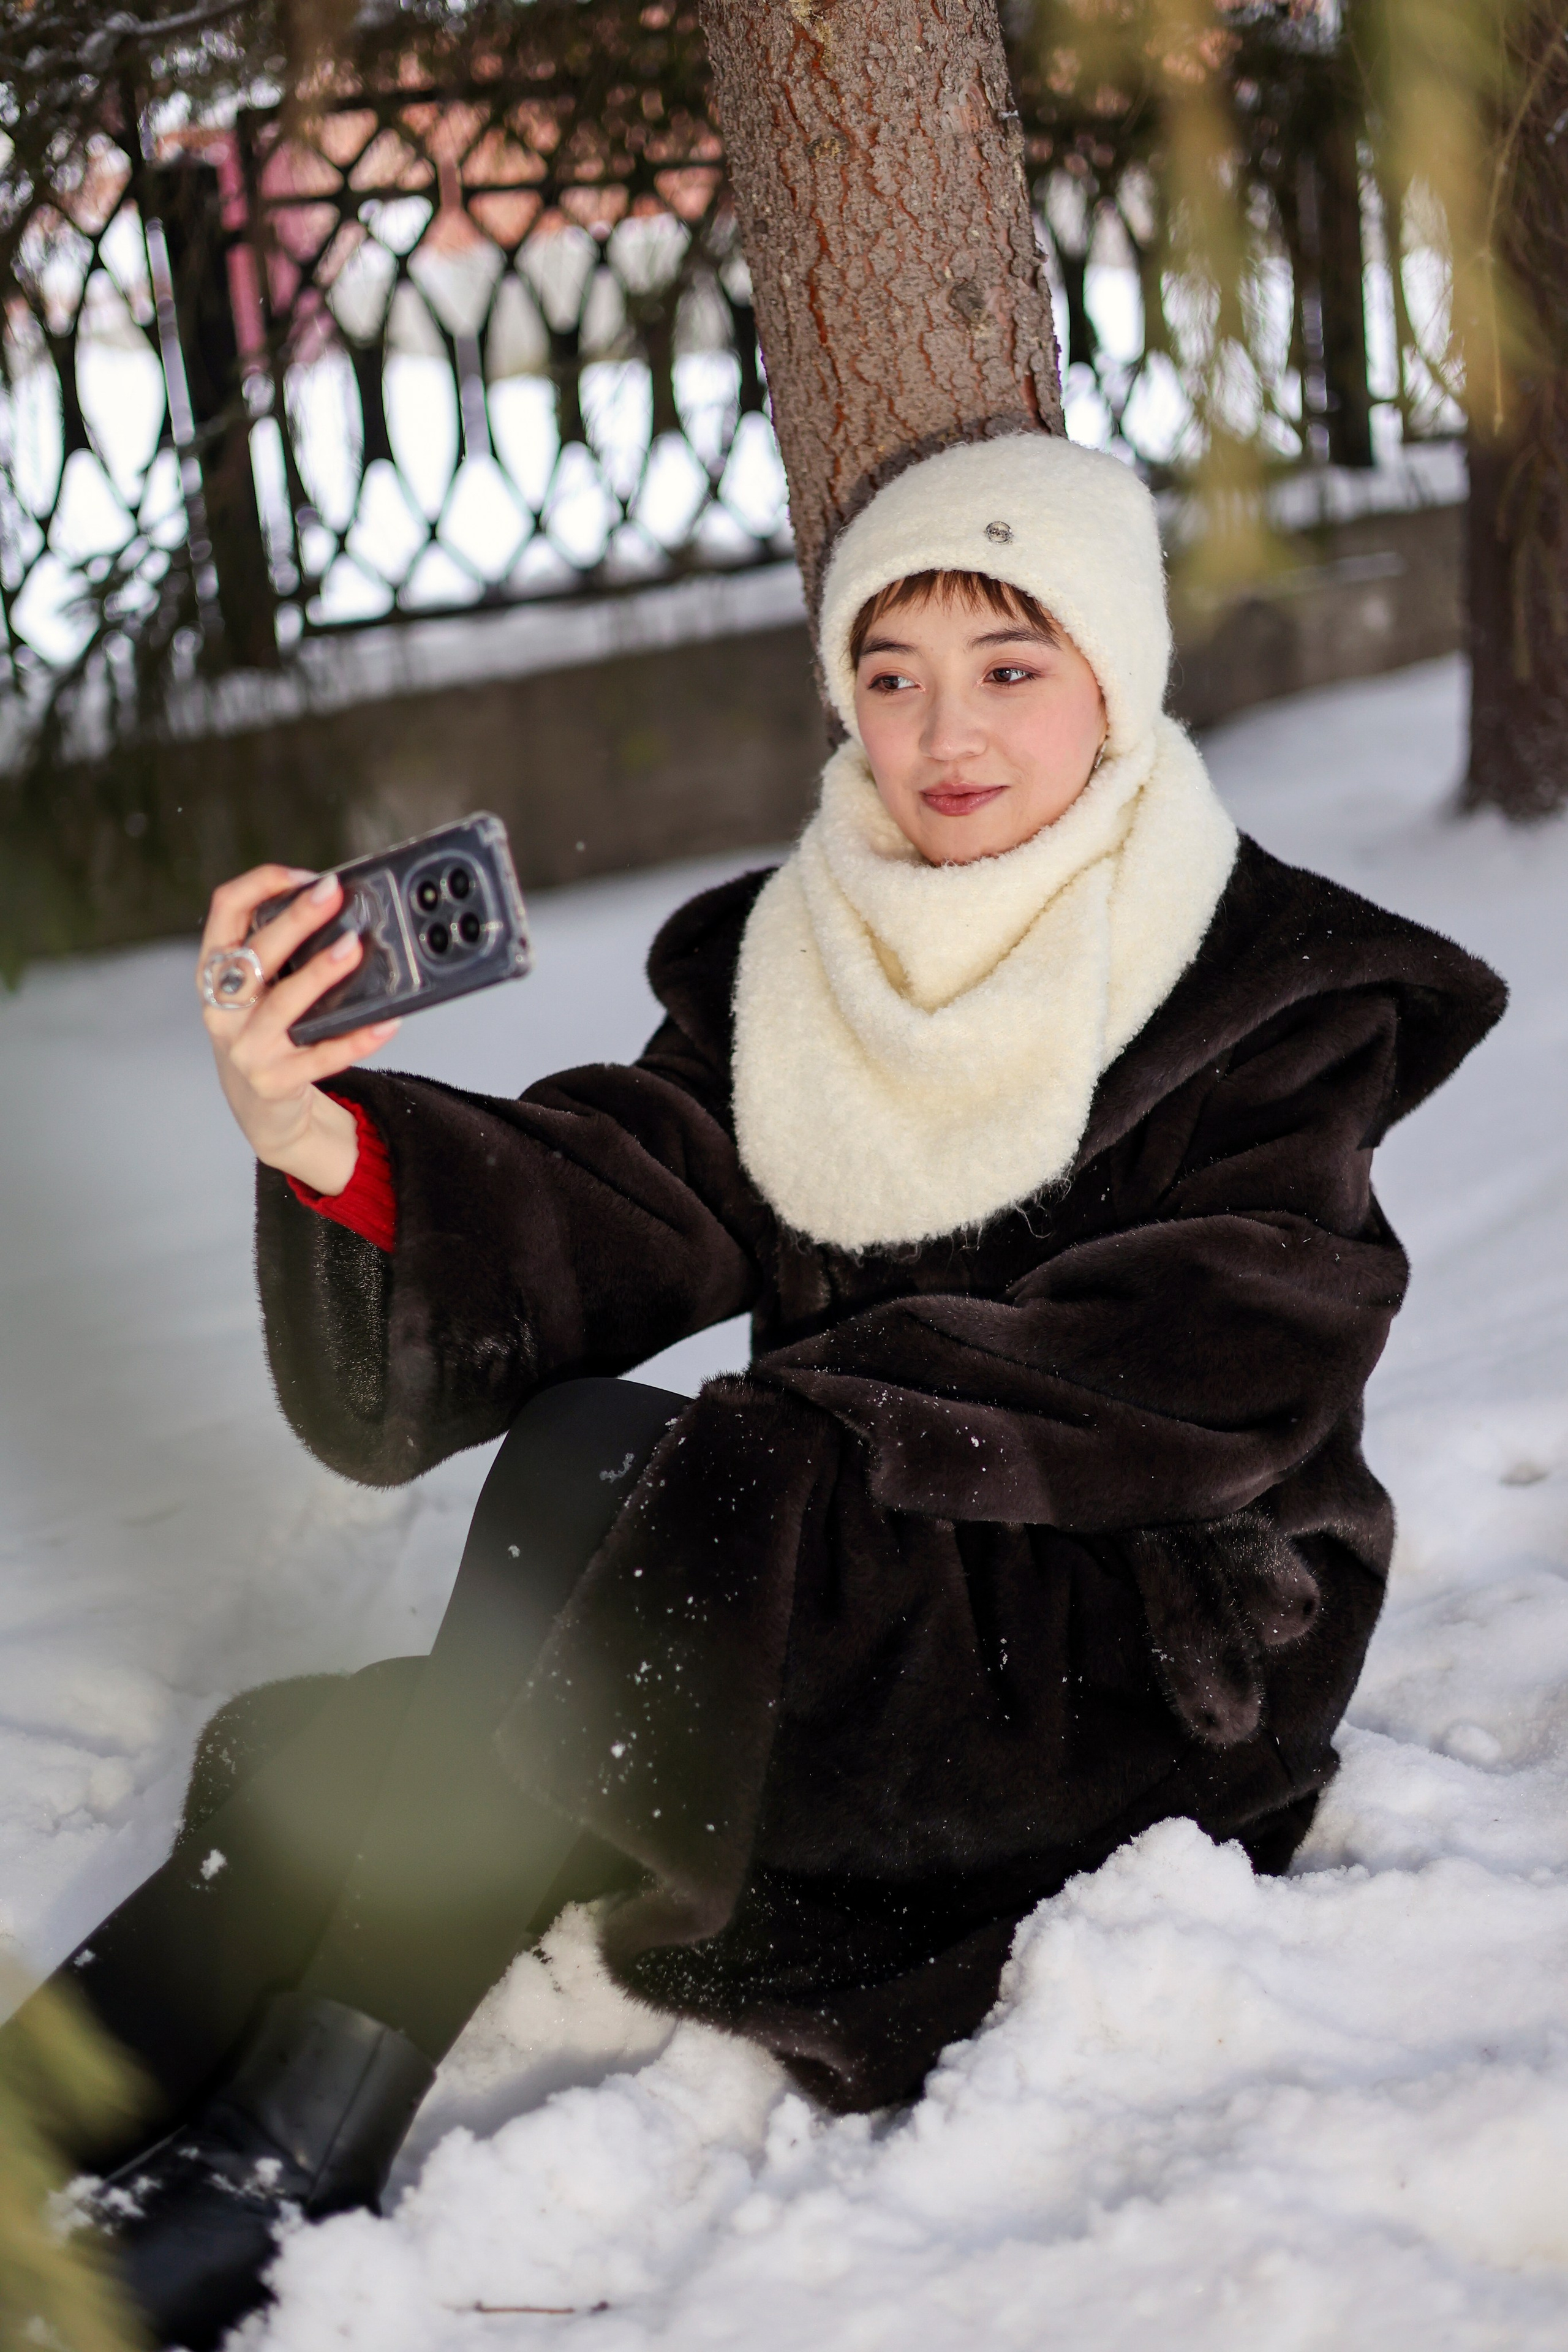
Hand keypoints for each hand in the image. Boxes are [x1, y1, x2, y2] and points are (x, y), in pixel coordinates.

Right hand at [198, 864, 400, 1193]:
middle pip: (254, 954)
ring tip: (353, 948)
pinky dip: (356, 1039)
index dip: (260, 884)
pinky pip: (321, 1057)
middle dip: (295, 919)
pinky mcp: (275, 1082)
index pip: (224, 910)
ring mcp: (246, 1048)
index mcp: (214, 972)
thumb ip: (281, 953)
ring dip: (319, 973)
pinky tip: (385, 1023)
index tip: (302, 876)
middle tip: (333, 893)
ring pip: (283, 1005)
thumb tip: (340, 909)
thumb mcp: (258, 990)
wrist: (260, 1109)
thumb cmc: (266, 1033)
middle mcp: (222, 1009)